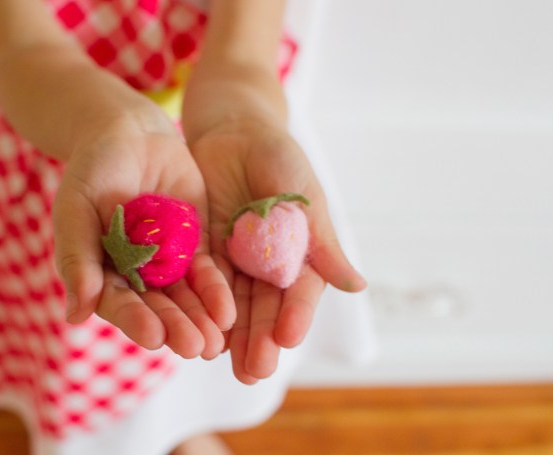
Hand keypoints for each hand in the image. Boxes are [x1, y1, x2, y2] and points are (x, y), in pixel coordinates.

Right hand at [52, 111, 234, 359]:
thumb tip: (74, 316)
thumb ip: (76, 257)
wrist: (131, 132)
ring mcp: (167, 262)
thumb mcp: (76, 207)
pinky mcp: (194, 246)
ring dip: (200, 319)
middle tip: (194, 348)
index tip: (153, 337)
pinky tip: (229, 312)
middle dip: (175, 327)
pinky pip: (207, 272)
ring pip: (185, 297)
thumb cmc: (93, 167)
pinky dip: (217, 291)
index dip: (135, 320)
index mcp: (101, 272)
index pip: (118, 303)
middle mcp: (135, 275)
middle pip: (157, 307)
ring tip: (214, 342)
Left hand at [190, 118, 366, 382]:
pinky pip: (205, 285)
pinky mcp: (205, 252)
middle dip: (261, 339)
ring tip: (228, 365)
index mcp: (299, 253)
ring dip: (233, 336)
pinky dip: (204, 308)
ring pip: (235, 305)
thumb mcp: (301, 195)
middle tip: (255, 372)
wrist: (233, 131)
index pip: (299, 291)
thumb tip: (357, 286)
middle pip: (265, 308)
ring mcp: (236, 261)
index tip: (287, 338)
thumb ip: (321, 242)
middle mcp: (268, 265)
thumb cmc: (277, 157)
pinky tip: (201, 332)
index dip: (295, 315)